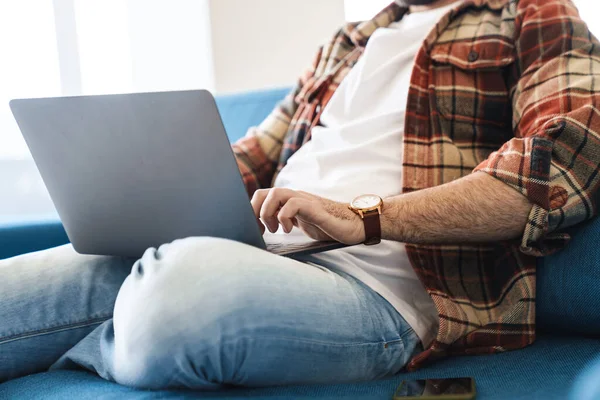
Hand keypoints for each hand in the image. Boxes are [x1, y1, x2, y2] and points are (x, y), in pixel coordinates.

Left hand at [250, 188, 364, 244]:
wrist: (356, 225)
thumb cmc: (328, 226)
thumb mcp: (301, 224)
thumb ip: (285, 221)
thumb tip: (263, 230)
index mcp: (290, 200)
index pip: (262, 196)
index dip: (252, 210)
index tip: (254, 229)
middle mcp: (295, 197)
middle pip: (264, 192)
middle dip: (255, 211)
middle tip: (261, 230)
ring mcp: (305, 201)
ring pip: (276, 193)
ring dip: (269, 212)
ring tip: (274, 229)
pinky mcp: (315, 208)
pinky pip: (293, 204)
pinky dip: (284, 217)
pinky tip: (289, 230)